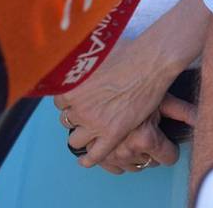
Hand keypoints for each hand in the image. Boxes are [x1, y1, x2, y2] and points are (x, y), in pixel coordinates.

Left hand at [55, 36, 179, 170]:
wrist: (150, 61)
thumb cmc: (127, 52)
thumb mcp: (94, 55)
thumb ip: (81, 65)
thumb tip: (75, 60)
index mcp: (70, 88)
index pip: (61, 103)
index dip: (72, 103)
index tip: (80, 101)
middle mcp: (78, 107)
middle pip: (67, 121)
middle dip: (77, 118)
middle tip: (90, 113)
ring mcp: (94, 122)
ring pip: (76, 140)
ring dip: (83, 136)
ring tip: (91, 133)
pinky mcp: (112, 133)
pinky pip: (95, 154)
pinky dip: (89, 159)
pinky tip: (86, 160)